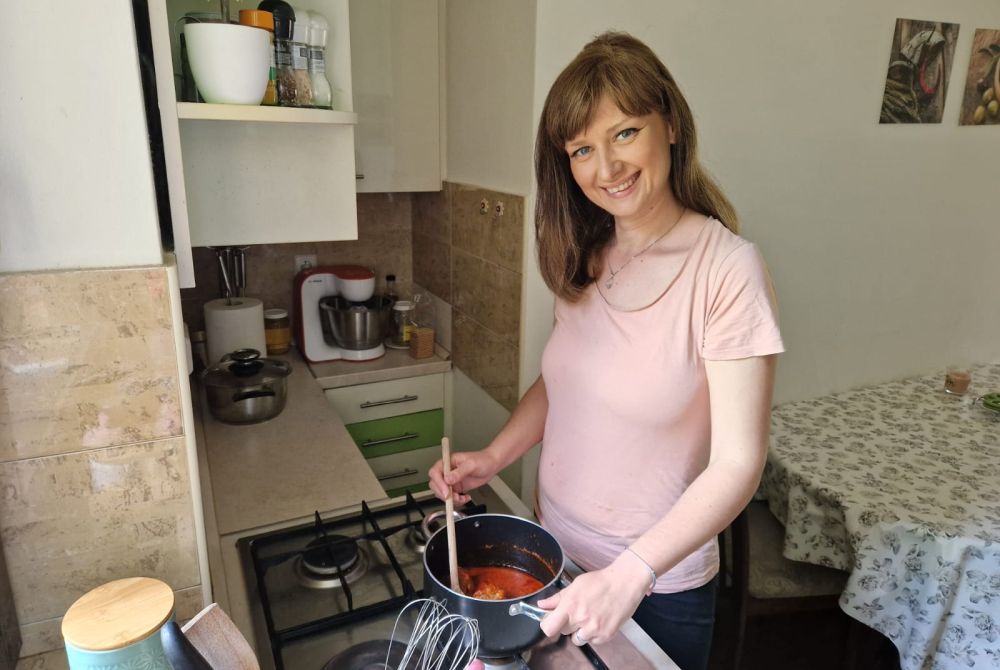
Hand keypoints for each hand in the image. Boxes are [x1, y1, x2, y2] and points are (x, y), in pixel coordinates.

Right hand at [427, 449, 499, 504]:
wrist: (492, 465)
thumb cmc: (482, 460)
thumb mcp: (471, 464)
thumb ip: (459, 472)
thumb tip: (448, 479)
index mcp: (447, 462)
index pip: (435, 472)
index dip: (438, 483)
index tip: (446, 491)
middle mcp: (447, 472)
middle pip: (435, 484)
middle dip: (443, 493)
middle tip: (454, 497)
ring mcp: (451, 480)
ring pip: (442, 493)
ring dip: (450, 499)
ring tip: (462, 498)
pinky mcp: (457, 488)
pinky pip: (451, 498)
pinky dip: (457, 501)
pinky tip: (466, 498)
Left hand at [535, 551, 650, 645]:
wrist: (625, 583)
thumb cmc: (600, 581)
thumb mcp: (575, 585)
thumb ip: (557, 598)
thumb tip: (541, 605)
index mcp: (570, 605)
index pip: (549, 628)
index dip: (547, 625)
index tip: (550, 621)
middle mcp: (581, 619)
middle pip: (562, 632)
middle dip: (566, 624)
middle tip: (576, 613)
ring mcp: (594, 629)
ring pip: (577, 640)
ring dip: (580, 632)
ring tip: (589, 617)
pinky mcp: (606, 635)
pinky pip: (593, 641)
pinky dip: (594, 634)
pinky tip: (599, 620)